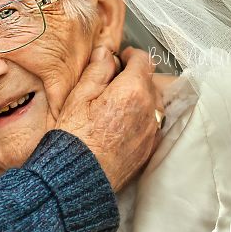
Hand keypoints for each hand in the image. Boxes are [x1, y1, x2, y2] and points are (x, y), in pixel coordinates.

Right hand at [57, 46, 162, 192]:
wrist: (80, 177)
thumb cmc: (76, 138)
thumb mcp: (79, 96)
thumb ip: (97, 71)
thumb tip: (106, 54)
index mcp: (132, 90)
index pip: (143, 60)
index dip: (131, 55)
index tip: (122, 58)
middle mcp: (149, 108)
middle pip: (151, 81)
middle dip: (135, 77)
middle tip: (114, 81)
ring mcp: (152, 130)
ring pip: (154, 103)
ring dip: (141, 97)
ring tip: (118, 104)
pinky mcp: (150, 147)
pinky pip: (152, 123)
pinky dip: (142, 117)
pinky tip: (122, 123)